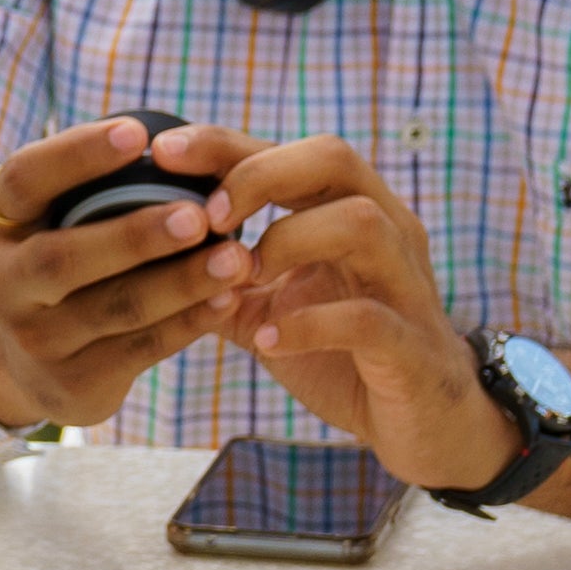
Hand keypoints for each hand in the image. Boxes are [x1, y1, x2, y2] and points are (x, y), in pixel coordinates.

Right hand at [0, 113, 246, 428]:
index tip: (136, 134)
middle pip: (61, 259)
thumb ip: (94, 188)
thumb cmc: (58, 263)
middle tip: (197, 216)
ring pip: (113, 308)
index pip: (27, 180)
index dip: (77, 155)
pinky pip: (138, 350)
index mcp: (2, 222)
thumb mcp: (50, 221)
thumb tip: (184, 143)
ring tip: (235, 259)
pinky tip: (226, 300)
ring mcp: (35, 339)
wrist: (20, 365)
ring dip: (179, 284)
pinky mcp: (71, 385)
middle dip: (134, 236)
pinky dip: (186, 323)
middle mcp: (5, 282)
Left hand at [180, 137, 503, 485]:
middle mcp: (386, 232)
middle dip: (261, 175)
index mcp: (348, 212)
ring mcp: (405, 285)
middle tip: (207, 215)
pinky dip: (310, 324)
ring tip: (240, 275)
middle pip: (334, 159)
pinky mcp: (411, 346)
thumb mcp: (271, 308)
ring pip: (363, 223)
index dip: (226, 144)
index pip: (289, 153)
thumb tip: (146, 251)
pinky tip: (266, 341)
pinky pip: (367, 319)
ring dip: (290, 240)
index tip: (163, 152)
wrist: (424, 424)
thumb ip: (221, 277)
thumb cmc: (346, 354)